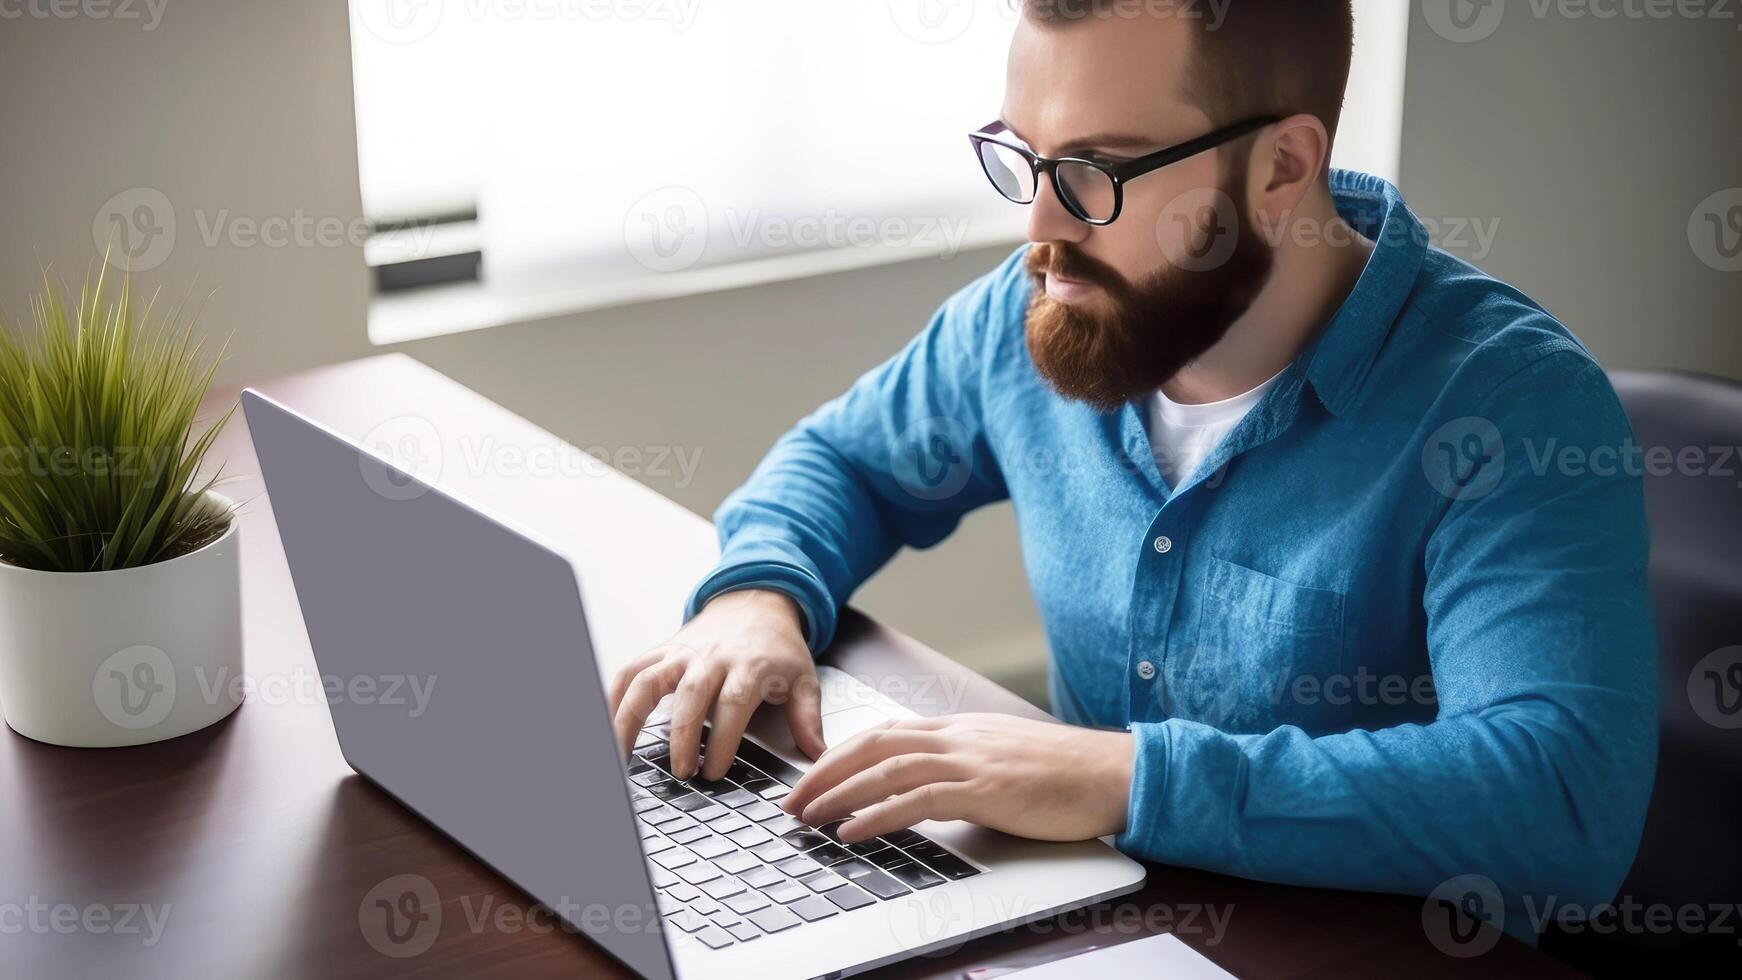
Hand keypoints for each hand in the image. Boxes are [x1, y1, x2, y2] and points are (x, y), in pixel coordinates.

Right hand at [608, 589, 826, 780]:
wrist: (756, 602)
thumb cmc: (779, 649)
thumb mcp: (804, 678)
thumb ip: (808, 718)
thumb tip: (818, 756)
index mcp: (750, 666)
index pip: (734, 703)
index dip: (723, 738)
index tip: (715, 770)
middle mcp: (711, 658)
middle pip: (691, 696)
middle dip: (683, 736)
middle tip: (683, 771)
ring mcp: (682, 653)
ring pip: (649, 682)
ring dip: (632, 718)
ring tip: (622, 755)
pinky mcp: (662, 650)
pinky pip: (631, 671)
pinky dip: (614, 697)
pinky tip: (606, 725)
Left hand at [781, 714, 1134, 843]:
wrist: (1113, 773)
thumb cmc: (1065, 773)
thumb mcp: (1003, 759)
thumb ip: (965, 765)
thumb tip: (930, 788)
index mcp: (960, 727)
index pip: (884, 732)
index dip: (841, 753)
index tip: (811, 777)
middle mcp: (957, 736)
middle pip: (872, 744)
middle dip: (824, 772)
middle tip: (790, 800)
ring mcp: (969, 759)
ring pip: (885, 768)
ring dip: (838, 793)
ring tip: (807, 817)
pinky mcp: (984, 788)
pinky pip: (917, 799)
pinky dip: (877, 814)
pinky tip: (852, 830)